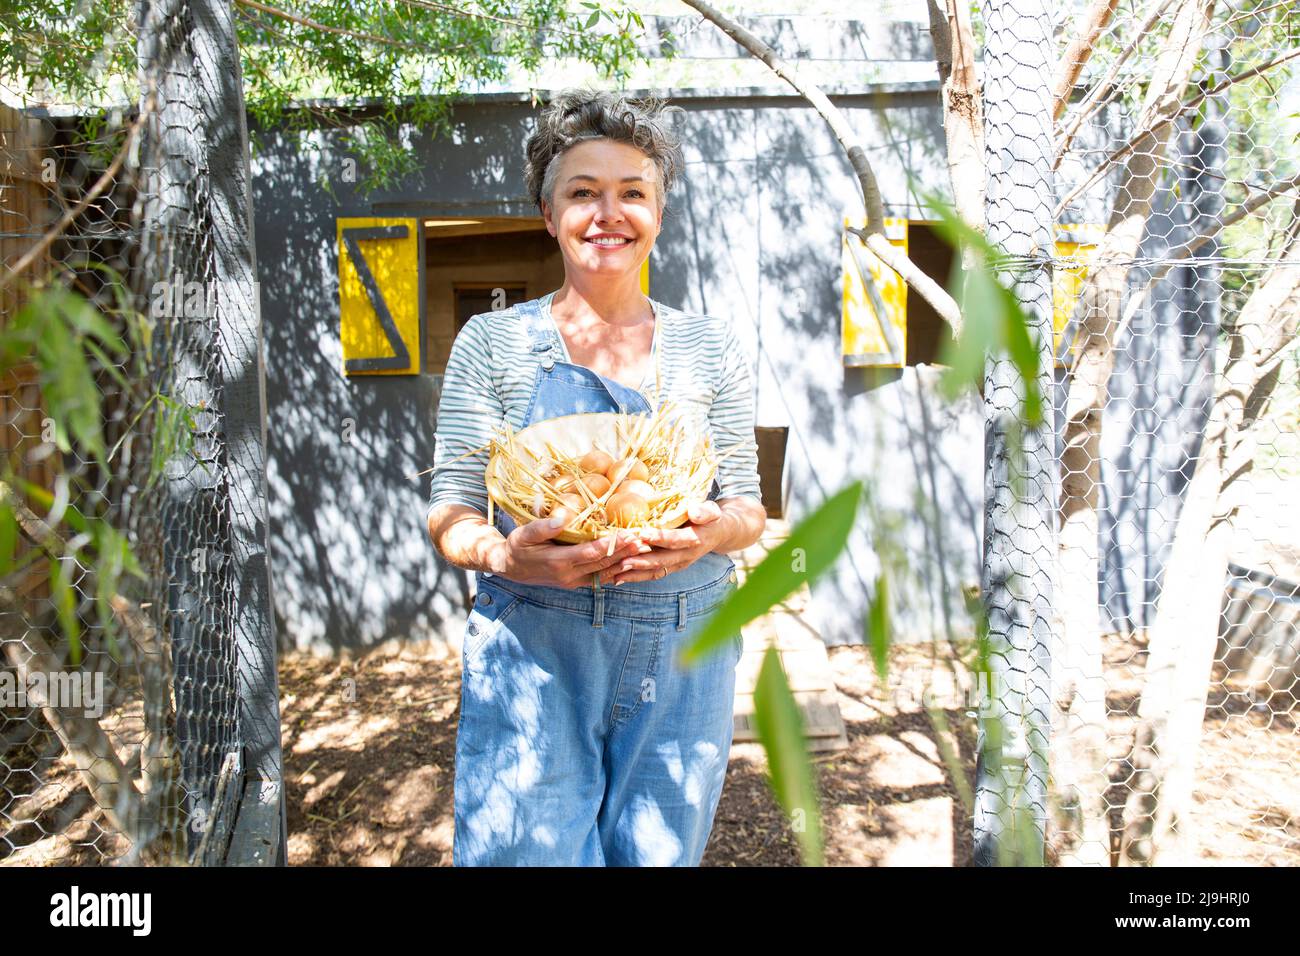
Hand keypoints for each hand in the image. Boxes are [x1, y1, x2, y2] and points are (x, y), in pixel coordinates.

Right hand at [493, 514, 652, 588]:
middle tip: (645, 540)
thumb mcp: (523, 535)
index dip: (612, 545)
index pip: (591, 554)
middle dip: (626, 553)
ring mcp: (574, 582)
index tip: (630, 534)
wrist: (509, 568)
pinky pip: (600, 578)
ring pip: (605, 574)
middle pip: (604, 565)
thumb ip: (542, 528)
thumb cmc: (517, 547)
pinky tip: (630, 562)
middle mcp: (569, 575)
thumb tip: (561, 518)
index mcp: (558, 562)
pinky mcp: (576, 582)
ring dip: (625, 562)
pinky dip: (616, 571)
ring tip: (644, 550)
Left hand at [597, 500, 724, 585]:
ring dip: (635, 574)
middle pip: (662, 561)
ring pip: (655, 571)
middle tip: (622, 562)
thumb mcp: (712, 510)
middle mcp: (687, 556)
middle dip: (641, 562)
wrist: (719, 533)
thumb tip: (694, 511)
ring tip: (615, 574)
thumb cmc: (712, 517)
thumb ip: (705, 511)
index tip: (643, 534)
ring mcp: (678, 564)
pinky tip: (617, 578)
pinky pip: (653, 574)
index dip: (660, 538)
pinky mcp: (671, 567)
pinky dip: (635, 577)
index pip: (676, 540)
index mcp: (696, 540)